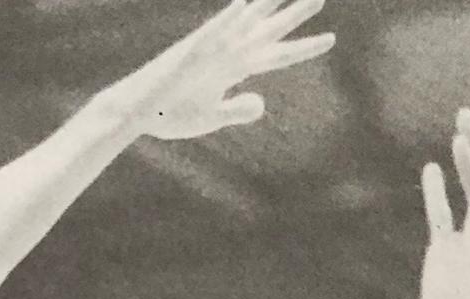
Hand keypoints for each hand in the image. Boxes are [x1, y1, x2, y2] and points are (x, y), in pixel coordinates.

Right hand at [117, 0, 333, 142]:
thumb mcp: (213, 117)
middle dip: (295, 14)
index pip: (277, 56)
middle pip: (269, 31)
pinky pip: (212, 35)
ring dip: (264, 6)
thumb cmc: (172, 113)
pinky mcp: (190, 54)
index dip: (304, 48)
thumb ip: (237, 109)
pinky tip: (243, 6)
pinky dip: (227, 21)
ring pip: (244, 22)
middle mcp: (228, 53)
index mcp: (235, 68)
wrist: (138, 112)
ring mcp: (210, 51)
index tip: (330, 39)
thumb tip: (262, 103)